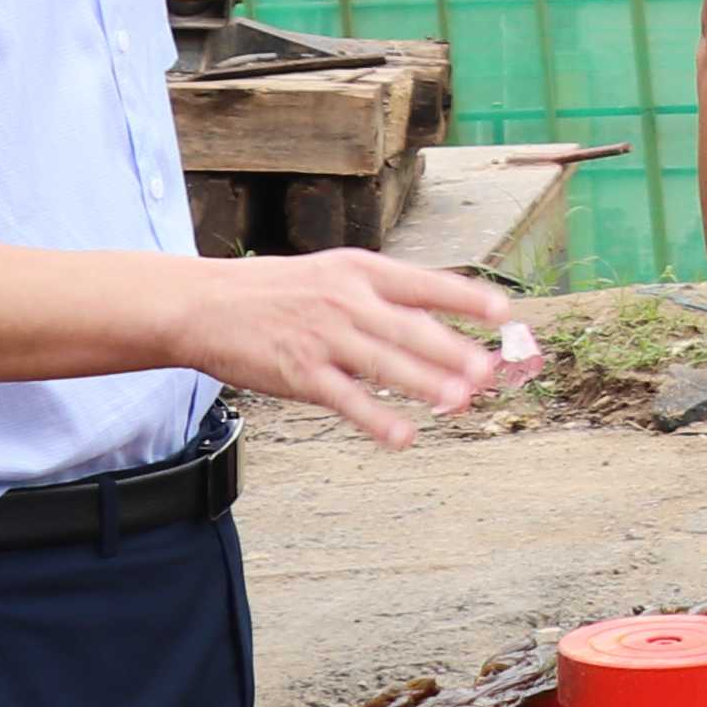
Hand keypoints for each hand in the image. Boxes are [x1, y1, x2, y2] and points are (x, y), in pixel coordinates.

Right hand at [199, 249, 508, 445]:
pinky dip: (376, 418)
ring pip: (383, 364)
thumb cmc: (276, 291)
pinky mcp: (298, 373)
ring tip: (462, 401)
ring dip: (425, 383)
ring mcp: (322, 338)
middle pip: (410, 328)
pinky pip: (345, 399)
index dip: (466, 299)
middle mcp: (346, 301)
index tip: (505, 313)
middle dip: (452, 351)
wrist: (201, 304)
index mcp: (360, 272)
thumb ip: (383, 297)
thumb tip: (439, 324)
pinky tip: (404, 435)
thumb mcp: (333, 274)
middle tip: (489, 371)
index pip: (424, 283)